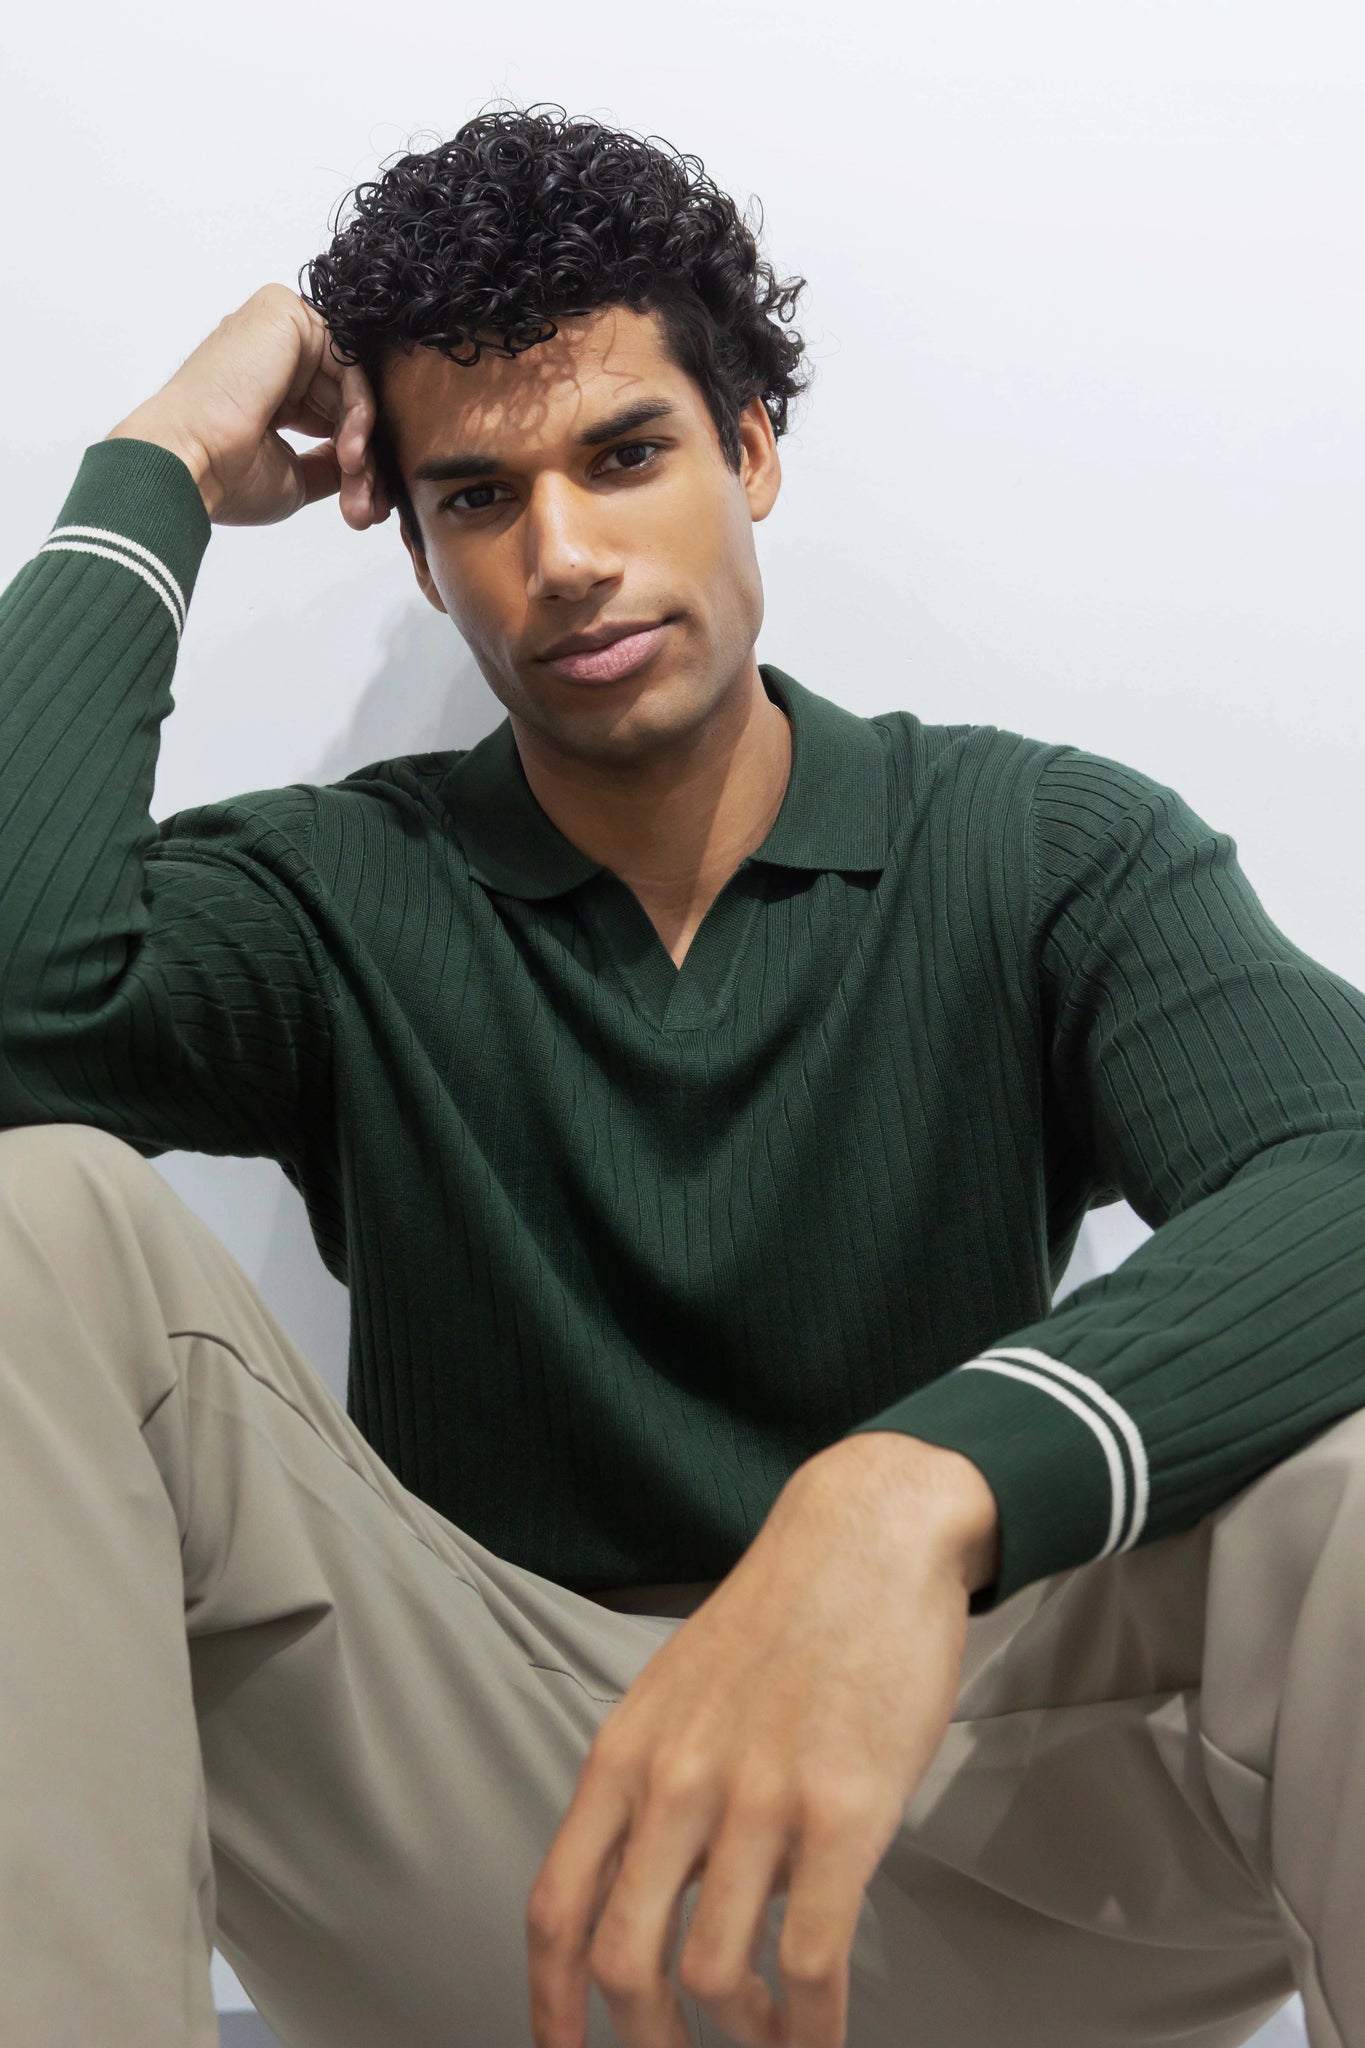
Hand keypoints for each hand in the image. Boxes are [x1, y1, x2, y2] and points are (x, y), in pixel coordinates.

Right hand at [104, 283, 387, 529]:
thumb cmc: (225, 475)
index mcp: (265, 383)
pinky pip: (348, 361)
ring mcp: (276, 330)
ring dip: (362, 439)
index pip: (330, 412)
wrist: (190, 464)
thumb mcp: (294, 475)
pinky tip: (349, 448)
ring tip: (353, 480)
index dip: (353, 456)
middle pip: (343, 398)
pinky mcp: (285, 315)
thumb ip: (329, 461)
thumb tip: (360, 465)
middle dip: (362, 455)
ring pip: (351, 383)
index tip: (363, 502)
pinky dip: (360, 409)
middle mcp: (270, 353)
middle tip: (365, 502)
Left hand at [527, 1434, 998, 2047]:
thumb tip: (642, 1890)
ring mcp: (757, 1799)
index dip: (550, 2007)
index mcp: (625, 1754)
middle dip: (645, 2045)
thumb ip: (649, 1784)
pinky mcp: (842, 1812)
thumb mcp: (676, 1689)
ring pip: (713, 1977)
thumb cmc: (781, 1617)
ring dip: (742, 2039)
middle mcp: (675, 1783)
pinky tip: (821, 2039)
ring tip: (771, 2041)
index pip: (555, 1907)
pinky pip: (809, 1963)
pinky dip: (811, 2030)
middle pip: (622, 1964)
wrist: (866, 1536)